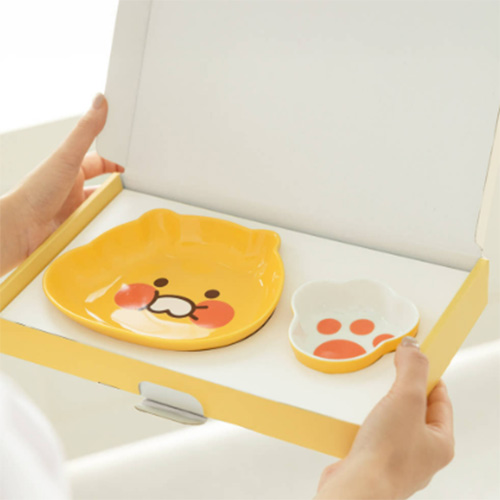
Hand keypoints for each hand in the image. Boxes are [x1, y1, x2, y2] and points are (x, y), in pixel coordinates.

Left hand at [0, 94, 123, 275]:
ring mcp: (76, 209)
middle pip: (105, 186)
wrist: (21, 229)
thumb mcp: (67, 157)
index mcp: (71, 169)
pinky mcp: (77, 228)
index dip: (117, 161)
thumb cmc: (36, 193)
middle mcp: (73, 189)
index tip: (133, 164)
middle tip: (133, 191)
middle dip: (118, 189)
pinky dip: (105, 226)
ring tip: (119, 210)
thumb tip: (99, 102)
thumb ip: (86, 131)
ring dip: (112, 209)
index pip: (100, 161)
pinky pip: (98, 225)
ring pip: (104, 207)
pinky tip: (110, 226)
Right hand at [316, 338, 453, 499]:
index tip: (413, 357)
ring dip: (375, 402)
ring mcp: (393, 456)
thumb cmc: (386, 455)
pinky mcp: (369, 459)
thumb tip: (414, 348)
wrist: (355, 488)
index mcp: (439, 442)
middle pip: (412, 407)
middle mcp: (419, 452)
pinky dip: (359, 418)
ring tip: (366, 390)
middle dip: (397, 386)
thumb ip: (412, 369)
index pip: (439, 399)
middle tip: (386, 370)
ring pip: (388, 418)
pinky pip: (368, 430)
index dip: (427, 375)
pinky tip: (351, 412)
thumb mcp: (406, 399)